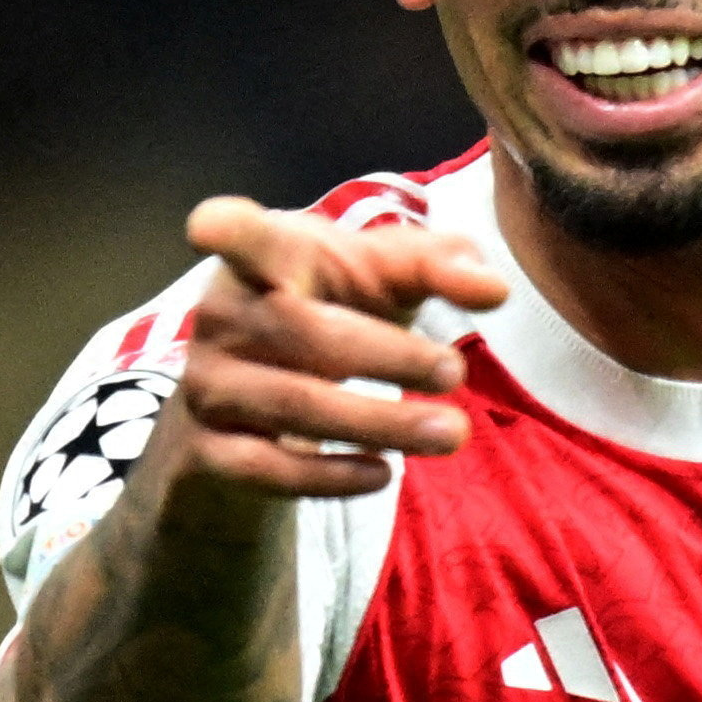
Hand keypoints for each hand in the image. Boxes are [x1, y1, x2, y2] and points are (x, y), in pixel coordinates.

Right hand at [153, 195, 511, 502]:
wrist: (242, 421)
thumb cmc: (322, 319)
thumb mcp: (374, 282)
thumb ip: (435, 266)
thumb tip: (495, 288)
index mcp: (261, 260)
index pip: (241, 238)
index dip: (226, 229)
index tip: (209, 226)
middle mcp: (222, 317)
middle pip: (302, 330)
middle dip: (384, 353)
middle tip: (457, 370)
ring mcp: (208, 386)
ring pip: (293, 405)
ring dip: (378, 422)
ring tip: (452, 434)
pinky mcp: (206, 452)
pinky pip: (267, 468)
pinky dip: (329, 476)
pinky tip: (383, 474)